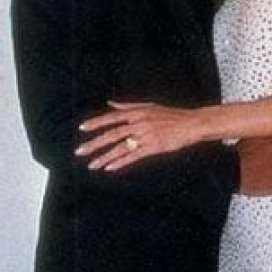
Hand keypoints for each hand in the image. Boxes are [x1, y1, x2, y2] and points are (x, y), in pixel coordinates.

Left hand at [75, 101, 198, 170]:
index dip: (97, 123)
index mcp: (137, 112)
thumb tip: (110, 103)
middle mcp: (140, 123)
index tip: (82, 129)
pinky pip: (134, 156)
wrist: (191, 124)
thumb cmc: (171, 115)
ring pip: (121, 147)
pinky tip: (110, 168)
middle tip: (80, 151)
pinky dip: (121, 162)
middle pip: (113, 134)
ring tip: (92, 165)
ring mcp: (146, 136)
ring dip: (105, 157)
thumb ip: (128, 106)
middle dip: (95, 143)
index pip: (112, 117)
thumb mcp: (149, 106)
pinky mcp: (154, 147)